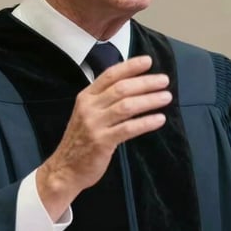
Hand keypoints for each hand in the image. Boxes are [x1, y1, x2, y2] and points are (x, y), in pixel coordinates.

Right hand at [36, 55, 171, 219]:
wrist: (65, 169)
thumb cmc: (82, 140)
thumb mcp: (87, 114)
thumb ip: (104, 100)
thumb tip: (133, 86)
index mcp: (86, 97)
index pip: (110, 75)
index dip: (130, 67)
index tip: (148, 61)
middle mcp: (89, 107)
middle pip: (121, 88)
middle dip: (145, 82)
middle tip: (164, 81)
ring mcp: (94, 124)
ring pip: (126, 106)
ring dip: (149, 100)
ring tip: (166, 97)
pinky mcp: (102, 142)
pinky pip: (128, 129)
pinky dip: (146, 122)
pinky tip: (159, 119)